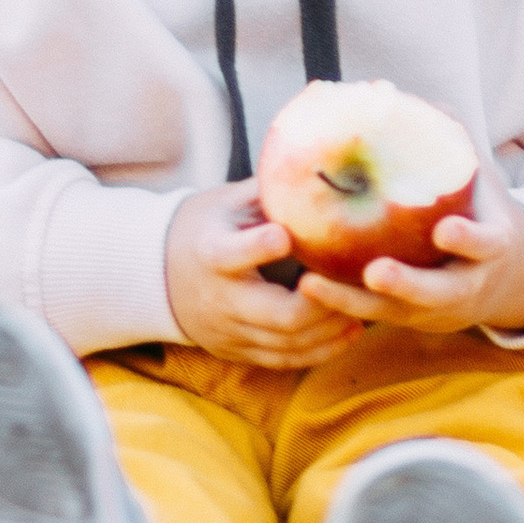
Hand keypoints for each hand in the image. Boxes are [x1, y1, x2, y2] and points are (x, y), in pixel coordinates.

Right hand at [164, 180, 363, 368]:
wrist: (158, 274)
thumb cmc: (205, 226)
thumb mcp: (226, 201)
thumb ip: (268, 191)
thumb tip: (320, 162)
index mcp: (209, 253)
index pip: (229, 255)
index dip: (257, 247)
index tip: (285, 235)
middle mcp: (219, 300)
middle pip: (276, 315)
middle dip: (321, 304)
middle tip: (355, 284)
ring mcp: (228, 331)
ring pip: (287, 344)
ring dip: (330, 329)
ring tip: (364, 308)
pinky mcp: (238, 351)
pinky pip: (285, 361)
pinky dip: (321, 350)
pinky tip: (350, 332)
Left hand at [304, 149, 523, 343]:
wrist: (501, 278)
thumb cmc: (477, 208)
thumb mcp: (474, 174)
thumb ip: (441, 136)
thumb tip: (385, 91)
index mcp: (490, 247)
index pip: (487, 245)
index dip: (469, 240)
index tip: (445, 230)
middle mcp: (465, 285)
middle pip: (437, 294)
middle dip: (408, 285)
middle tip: (374, 271)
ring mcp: (433, 309)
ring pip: (393, 312)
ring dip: (352, 302)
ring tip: (310, 285)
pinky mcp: (406, 320)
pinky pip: (370, 316)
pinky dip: (338, 305)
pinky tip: (302, 285)